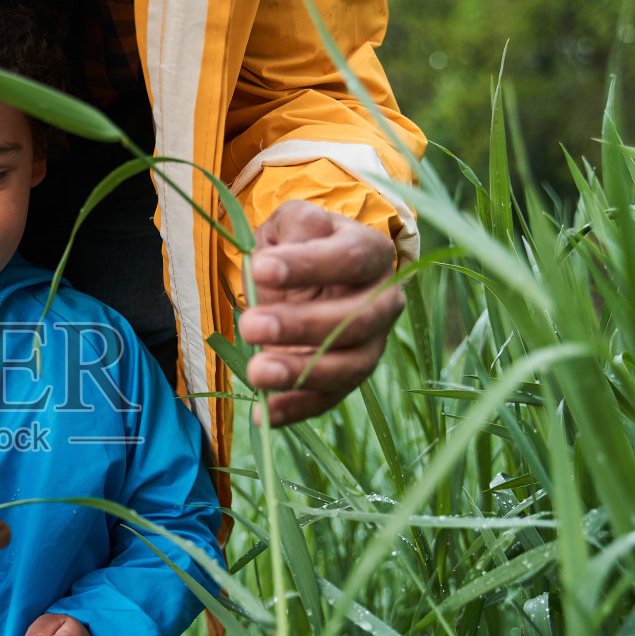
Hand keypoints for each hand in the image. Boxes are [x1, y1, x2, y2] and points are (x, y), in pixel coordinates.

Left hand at [236, 201, 405, 424]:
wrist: (306, 276)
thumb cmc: (299, 244)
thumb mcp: (294, 222)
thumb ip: (296, 225)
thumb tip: (289, 247)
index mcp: (372, 254)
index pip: (350, 259)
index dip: (307, 266)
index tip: (260, 268)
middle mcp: (383, 302)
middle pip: (356, 320)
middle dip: (302, 325)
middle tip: (251, 324)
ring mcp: (370, 345)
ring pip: (348, 367)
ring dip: (300, 373)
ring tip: (255, 371)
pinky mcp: (347, 378)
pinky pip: (328, 399)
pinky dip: (295, 409)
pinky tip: (263, 413)